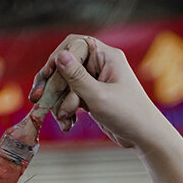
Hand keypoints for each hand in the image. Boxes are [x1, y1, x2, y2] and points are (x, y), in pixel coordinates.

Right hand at [29, 34, 165, 149]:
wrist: (144, 137)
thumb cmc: (128, 114)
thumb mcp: (98, 96)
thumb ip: (76, 77)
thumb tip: (59, 56)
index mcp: (106, 57)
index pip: (75, 44)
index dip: (58, 57)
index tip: (47, 75)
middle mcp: (100, 66)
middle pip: (66, 67)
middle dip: (54, 87)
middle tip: (39, 101)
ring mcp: (95, 82)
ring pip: (65, 86)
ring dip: (60, 104)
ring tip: (65, 119)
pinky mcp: (92, 97)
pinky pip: (70, 99)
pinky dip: (66, 111)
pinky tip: (68, 125)